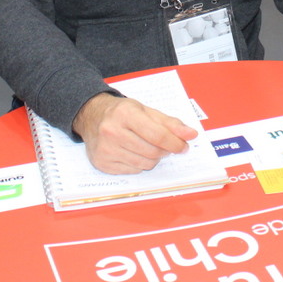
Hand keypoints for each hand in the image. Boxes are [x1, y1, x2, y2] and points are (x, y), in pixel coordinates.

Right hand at [72, 93, 197, 173]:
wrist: (91, 116)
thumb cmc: (121, 112)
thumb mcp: (145, 110)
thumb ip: (170, 123)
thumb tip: (191, 134)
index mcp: (125, 114)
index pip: (158, 135)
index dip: (175, 143)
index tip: (184, 146)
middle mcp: (112, 132)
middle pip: (152, 151)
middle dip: (164, 150)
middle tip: (165, 145)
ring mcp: (106, 149)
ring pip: (144, 164)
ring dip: (153, 159)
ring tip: (148, 147)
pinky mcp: (102, 163)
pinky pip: (133, 171)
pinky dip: (139, 164)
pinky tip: (134, 152)